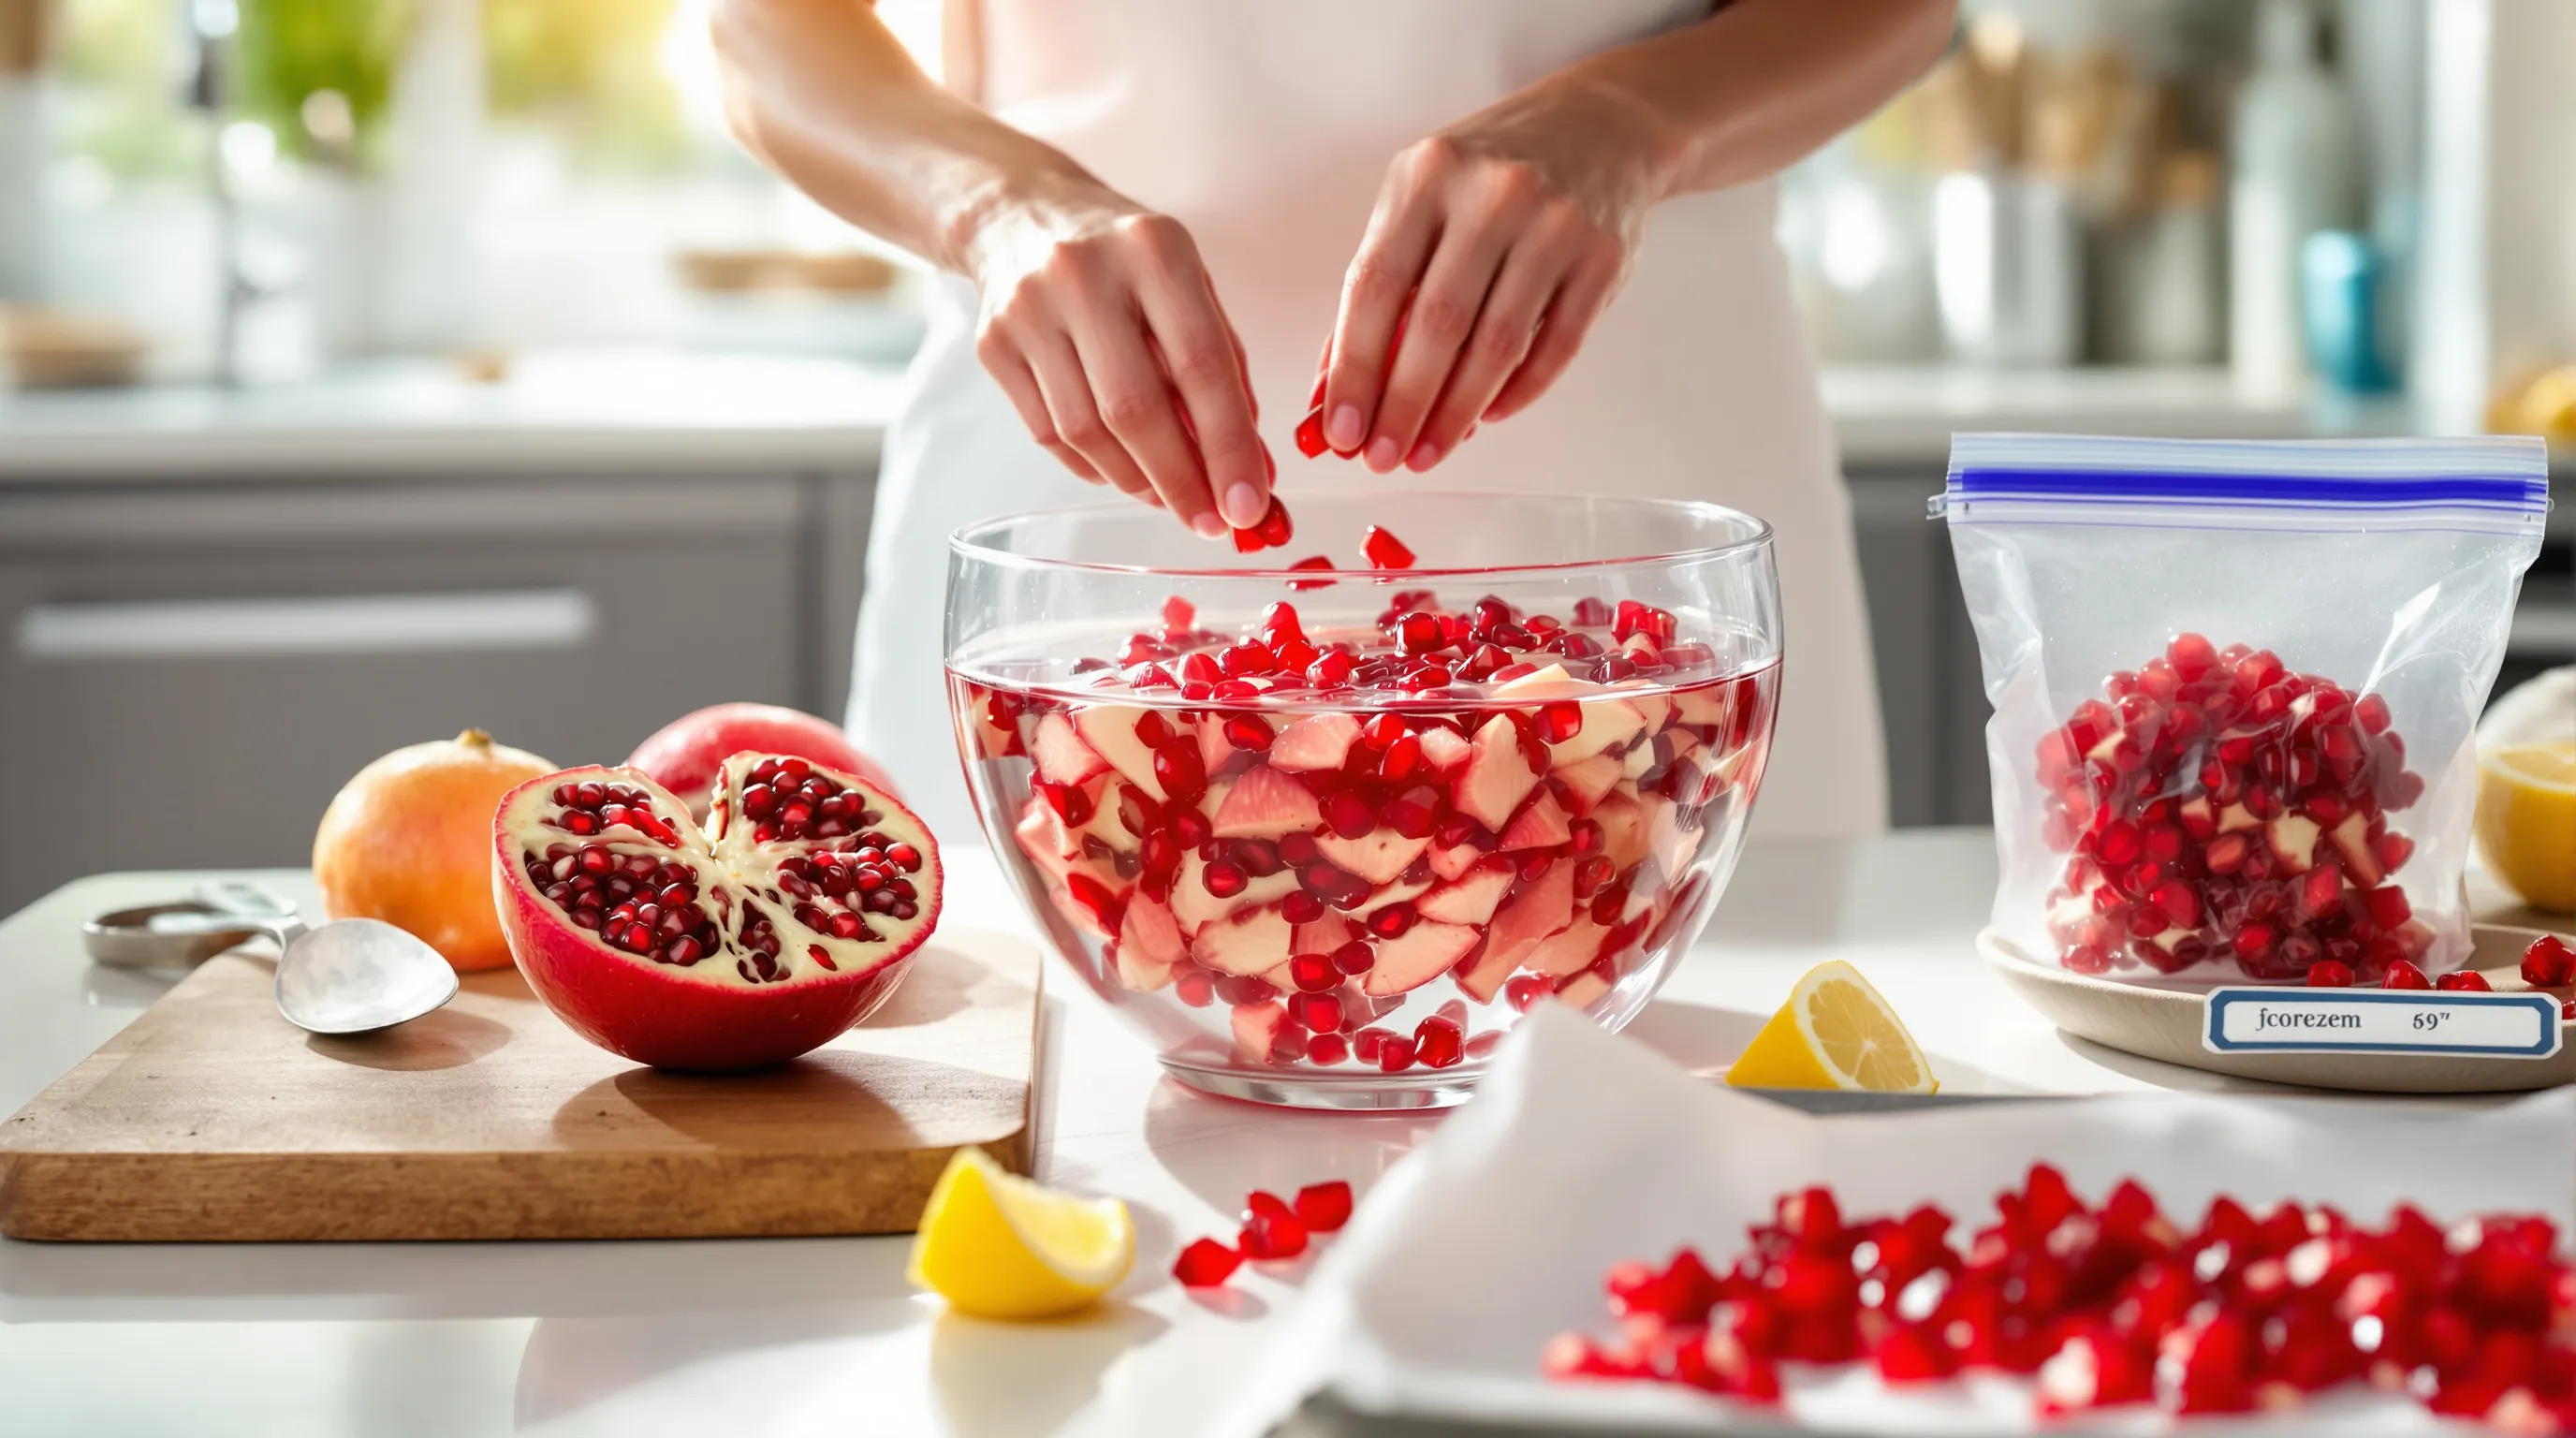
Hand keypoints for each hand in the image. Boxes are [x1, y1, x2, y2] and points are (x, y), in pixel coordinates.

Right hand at [966, 181, 1270, 535]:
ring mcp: (1029, 310)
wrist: (1020, 216)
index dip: (1228, 444)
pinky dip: (1096, 468)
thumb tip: (1248, 469)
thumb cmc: (1127, 261)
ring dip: (1138, 482)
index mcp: (1154, 249)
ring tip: (1173, 500)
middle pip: (1134, 408)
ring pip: (1087, 432)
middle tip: (1212, 523)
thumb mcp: (1189, 285)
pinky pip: (1049, 434)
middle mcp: (1084, 274)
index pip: (1199, 364)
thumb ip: (1223, 369)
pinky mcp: (992, 344)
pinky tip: (1127, 474)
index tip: (1250, 503)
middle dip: (1181, 481)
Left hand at [1319, 82, 1669, 471]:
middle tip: (1382, 459)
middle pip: (1436, 324)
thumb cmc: (1490, 178)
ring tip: (1428, 452)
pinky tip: (1487, 417)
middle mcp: (1492, 194)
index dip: (1352, 367)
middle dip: (1403, 405)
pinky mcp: (1603, 257)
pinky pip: (1556, 346)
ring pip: (1498, 345)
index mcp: (1426, 177)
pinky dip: (1518, 393)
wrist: (1601, 127)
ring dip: (1457, 413)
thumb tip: (1335, 389)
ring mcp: (1554, 224)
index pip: (1375, 286)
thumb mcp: (1422, 203)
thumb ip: (1380, 289)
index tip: (1339, 430)